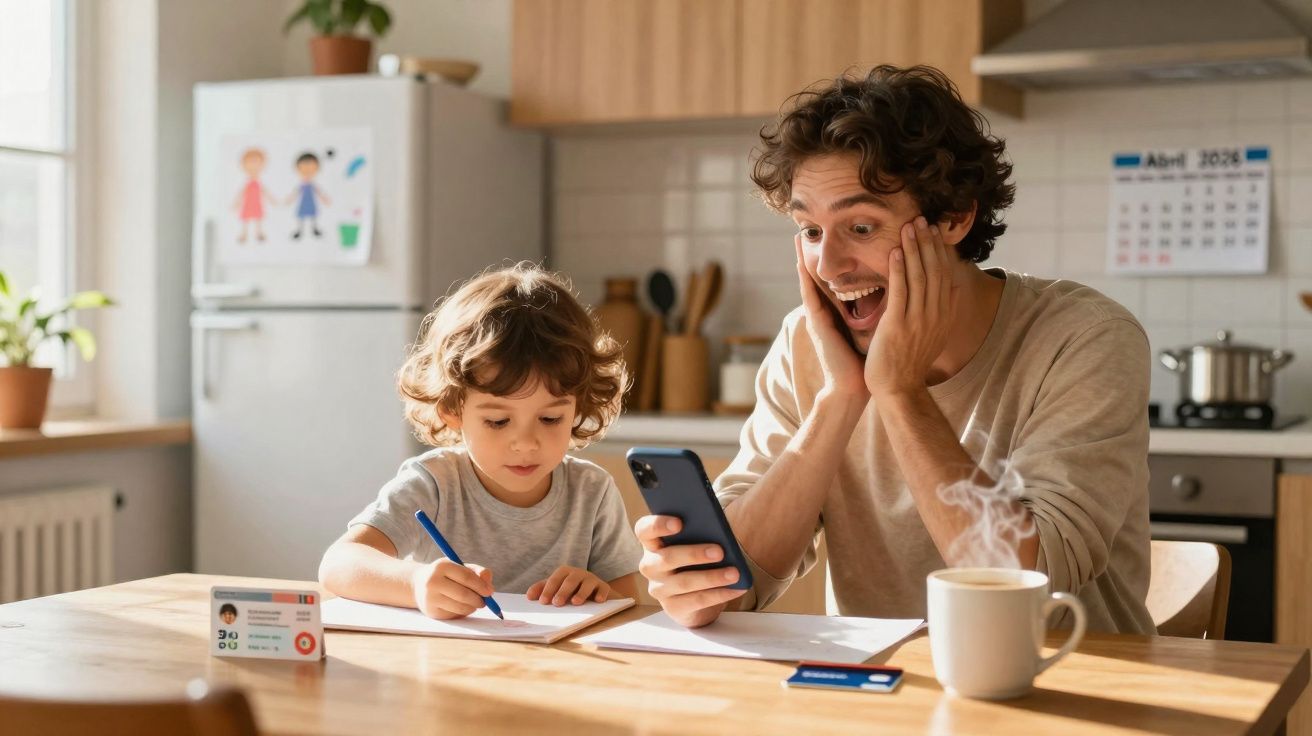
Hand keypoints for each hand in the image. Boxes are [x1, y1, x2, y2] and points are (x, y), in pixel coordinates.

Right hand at [410, 558, 493, 619]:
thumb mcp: (460, 567)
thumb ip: (478, 572)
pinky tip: (462, 607)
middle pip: (463, 594)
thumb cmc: (446, 574)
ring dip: (472, 607)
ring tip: (474, 604)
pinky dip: (463, 612)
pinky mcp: (431, 611)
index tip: (490, 592)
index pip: (466, 577)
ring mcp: (430, 598)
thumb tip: (489, 587)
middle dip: (478, 599)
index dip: (481, 586)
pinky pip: (454, 615)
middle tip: (484, 602)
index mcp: (442, 566)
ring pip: (460, 607)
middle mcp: (433, 581)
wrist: (419, 584)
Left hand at [527, 566, 609, 605]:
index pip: (555, 579)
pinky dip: (601, 594)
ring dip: (581, 593)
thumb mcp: (555, 587)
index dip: (548, 590)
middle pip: (570, 581)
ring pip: (587, 584)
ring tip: (576, 602)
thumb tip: (529, 597)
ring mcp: (592, 579)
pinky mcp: (603, 586)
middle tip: (557, 603)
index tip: (543, 602)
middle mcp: (578, 573)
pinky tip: (598, 601)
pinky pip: (603, 589)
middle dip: (563, 591)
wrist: (593, 590)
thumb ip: (542, 589)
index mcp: (565, 572)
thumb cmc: (570, 589)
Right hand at [635, 515, 744, 627]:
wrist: (692, 596)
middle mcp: (650, 566)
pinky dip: (719, 594)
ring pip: (684, 582)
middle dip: (694, 554)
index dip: (658, 525)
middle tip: (720, 551)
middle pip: (667, 558)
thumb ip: (698, 534)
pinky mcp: (673, 608)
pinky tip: (736, 588)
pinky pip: (697, 601)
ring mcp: (660, 589)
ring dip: (712, 577)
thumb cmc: (694, 560)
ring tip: (734, 573)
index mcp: (652, 543)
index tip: (679, 522)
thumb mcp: (693, 544)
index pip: (644, 530)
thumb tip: (718, 532)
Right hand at [795, 236, 869, 401]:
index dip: (839, 258)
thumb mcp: (875, 330)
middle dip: (816, 253)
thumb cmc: (869, 362)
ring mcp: (820, 318)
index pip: (840, 279)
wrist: (856, 388)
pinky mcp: (818, 325)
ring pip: (812, 282)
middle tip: (807, 230)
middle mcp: (829, 312)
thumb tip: (901, 297)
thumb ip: (880, 313)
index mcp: (843, 312)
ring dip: (803, 260)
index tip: (838, 236)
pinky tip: (800, 265)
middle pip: (822, 276)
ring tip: (798, 239)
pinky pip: (810, 297)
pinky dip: (804, 280)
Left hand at [865, 217, 957, 398]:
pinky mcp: (898, 325)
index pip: (943, 275)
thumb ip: (943, 310)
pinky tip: (897, 252)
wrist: (899, 388)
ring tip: (909, 227)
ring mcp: (917, 320)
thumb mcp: (935, 334)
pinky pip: (900, 292)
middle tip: (922, 220)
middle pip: (933, 271)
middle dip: (928, 243)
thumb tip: (952, 287)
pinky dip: (899, 270)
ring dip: (914, 249)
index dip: (939, 250)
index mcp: (943, 315)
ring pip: (919, 277)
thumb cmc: (910, 361)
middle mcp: (934, 314)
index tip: (934, 230)